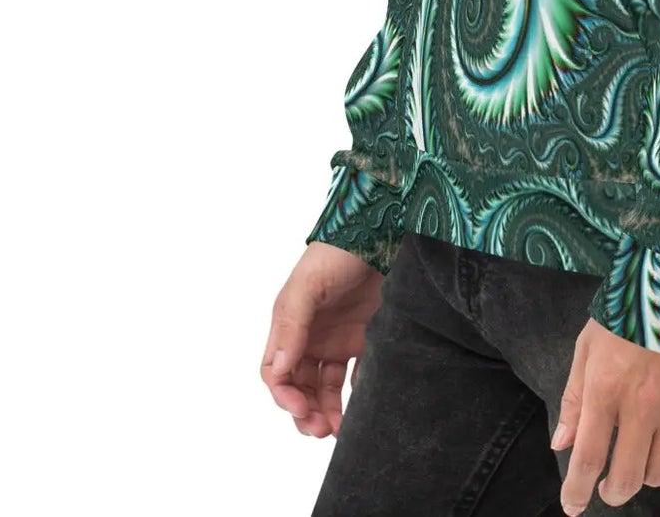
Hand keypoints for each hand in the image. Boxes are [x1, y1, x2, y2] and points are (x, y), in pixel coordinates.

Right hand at [260, 242, 385, 437]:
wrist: (382, 230)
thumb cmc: (337, 253)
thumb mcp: (307, 285)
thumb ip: (291, 325)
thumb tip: (279, 371)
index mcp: (290, 326)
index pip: (276, 373)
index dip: (284, 395)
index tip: (300, 409)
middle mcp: (311, 337)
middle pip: (300, 387)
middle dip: (305, 412)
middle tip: (319, 429)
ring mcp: (338, 339)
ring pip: (327, 388)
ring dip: (328, 410)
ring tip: (338, 429)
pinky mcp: (366, 338)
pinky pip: (358, 375)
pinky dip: (358, 393)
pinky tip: (364, 403)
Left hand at [549, 318, 659, 510]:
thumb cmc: (626, 309)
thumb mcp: (588, 345)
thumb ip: (574, 398)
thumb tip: (562, 444)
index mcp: (606, 388)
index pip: (588, 458)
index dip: (576, 491)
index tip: (573, 506)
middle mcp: (642, 406)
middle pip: (626, 478)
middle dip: (611, 492)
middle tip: (605, 486)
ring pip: (659, 473)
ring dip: (642, 475)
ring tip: (636, 456)